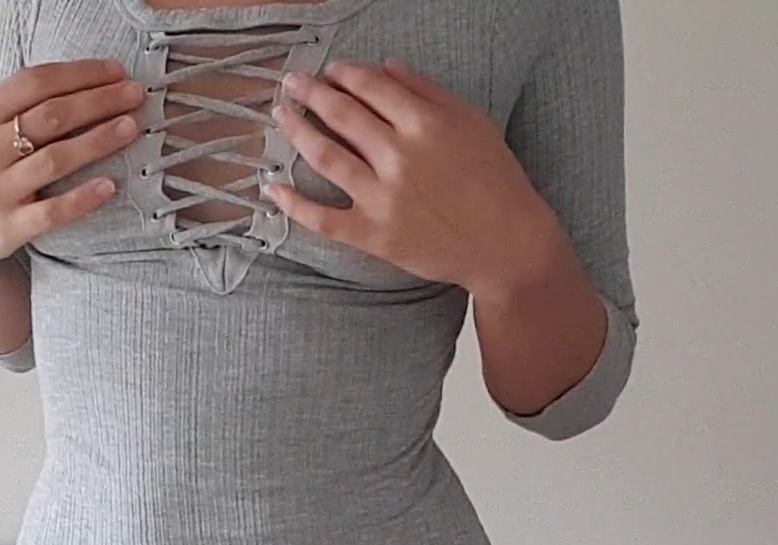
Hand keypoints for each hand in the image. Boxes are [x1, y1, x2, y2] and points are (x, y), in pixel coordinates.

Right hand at [0, 60, 143, 274]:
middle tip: (134, 96)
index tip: (117, 72)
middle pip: (51, 116)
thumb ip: (21, 104)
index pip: (36, 82)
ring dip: (98, 141)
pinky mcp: (6, 227)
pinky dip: (82, 198)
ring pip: (55, 159)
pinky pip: (51, 212)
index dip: (81, 74)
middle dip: (99, 102)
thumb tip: (89, 81)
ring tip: (131, 129)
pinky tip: (109, 186)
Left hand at [268, 60, 574, 299]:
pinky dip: (293, 203)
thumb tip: (385, 66)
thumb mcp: (471, 122)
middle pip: (341, 114)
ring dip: (295, 130)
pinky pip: (322, 218)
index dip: (344, 74)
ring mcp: (383, 197)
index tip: (330, 71)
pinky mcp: (374, 235)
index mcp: (425, 123)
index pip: (370, 87)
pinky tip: (271, 187)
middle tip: (292, 83)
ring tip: (280, 114)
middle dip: (310, 93)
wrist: (507, 244)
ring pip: (325, 156)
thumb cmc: (495, 180)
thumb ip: (427, 91)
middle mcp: (400, 156)